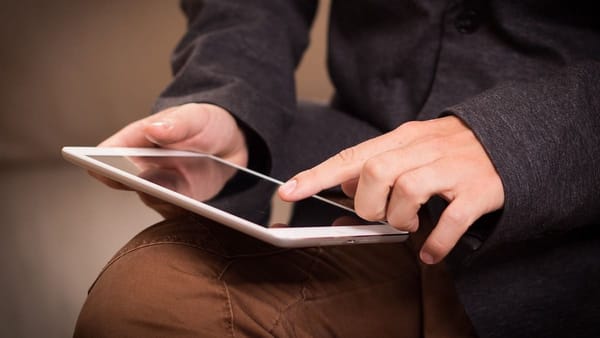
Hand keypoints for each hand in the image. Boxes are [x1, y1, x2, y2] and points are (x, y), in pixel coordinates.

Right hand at [91, 103, 247, 215]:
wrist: (233, 144)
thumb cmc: (205, 124)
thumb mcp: (195, 116)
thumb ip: (177, 124)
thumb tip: (152, 129)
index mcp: (138, 140)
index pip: (109, 152)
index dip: (99, 161)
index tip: (98, 167)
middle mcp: (144, 167)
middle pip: (127, 180)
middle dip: (131, 183)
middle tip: (141, 182)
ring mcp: (162, 187)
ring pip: (152, 199)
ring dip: (159, 199)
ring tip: (169, 195)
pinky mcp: (181, 204)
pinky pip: (176, 212)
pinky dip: (182, 210)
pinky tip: (191, 207)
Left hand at [278, 116, 503, 263]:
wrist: (510, 137)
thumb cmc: (451, 148)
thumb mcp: (411, 147)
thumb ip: (376, 162)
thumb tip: (343, 183)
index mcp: (403, 138)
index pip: (351, 156)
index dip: (317, 176)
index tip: (288, 191)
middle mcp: (424, 149)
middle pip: (376, 172)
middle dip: (369, 203)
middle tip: (381, 214)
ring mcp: (451, 168)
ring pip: (407, 190)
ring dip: (399, 217)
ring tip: (408, 224)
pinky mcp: (477, 190)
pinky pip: (451, 220)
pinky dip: (436, 242)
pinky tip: (430, 252)